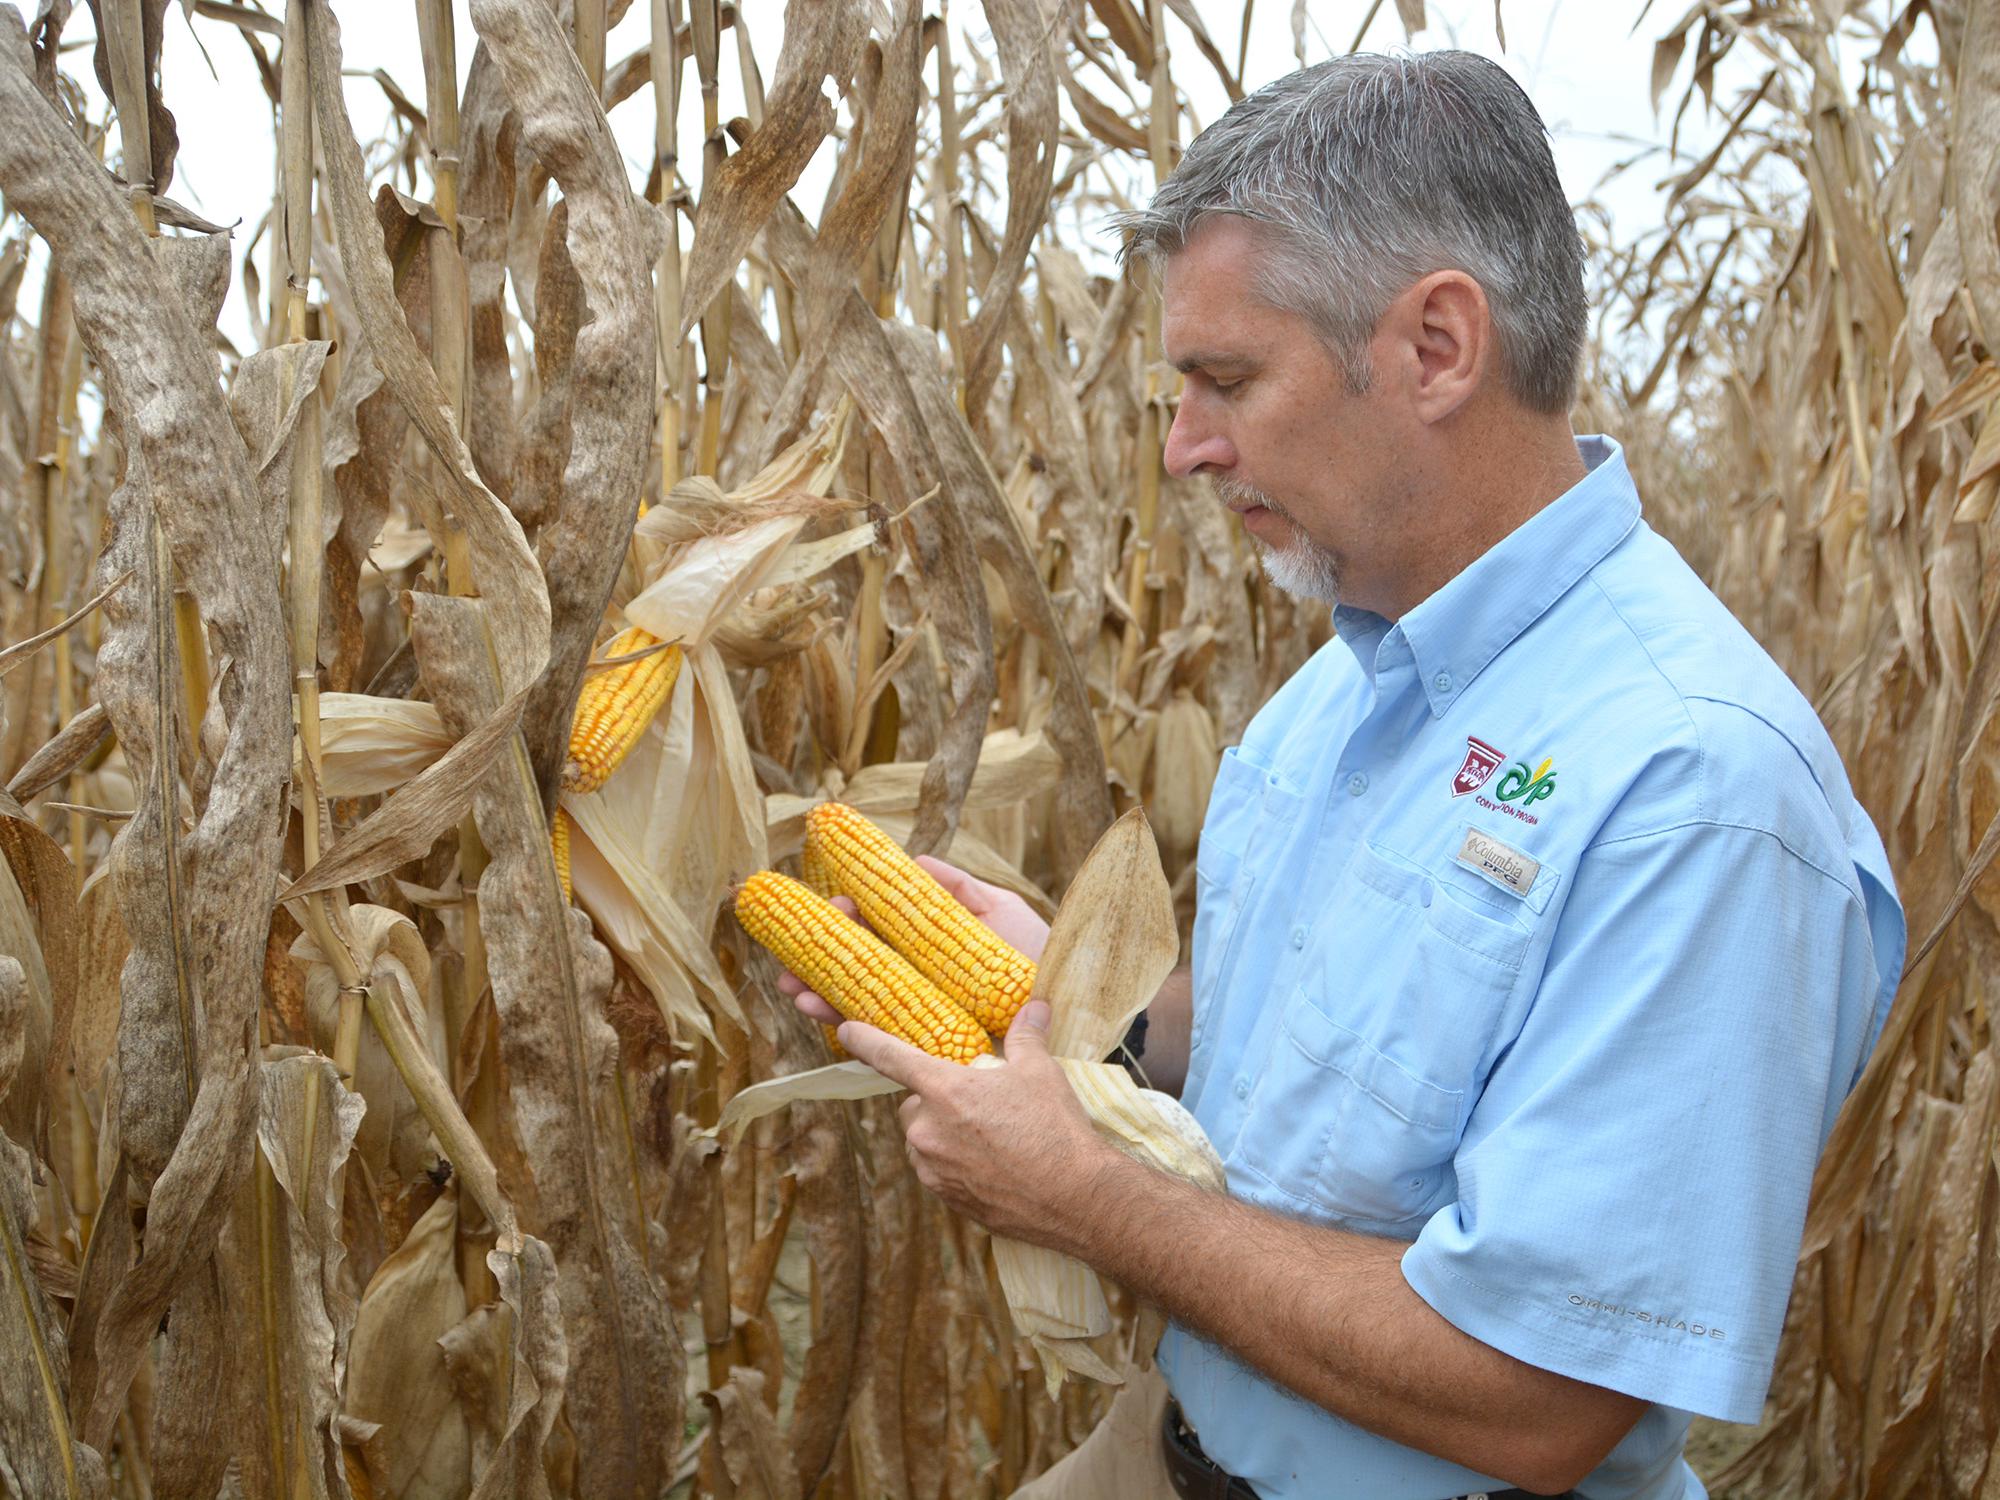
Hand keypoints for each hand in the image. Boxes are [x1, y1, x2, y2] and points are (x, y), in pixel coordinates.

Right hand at [781, 854, 1051, 1026]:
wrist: (1072, 1012)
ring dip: (818, 994)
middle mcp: (922, 982)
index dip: (850, 922)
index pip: (880, 933)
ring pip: (857, 1004)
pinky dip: (844, 1029)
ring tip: (791, 988)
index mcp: (934, 949)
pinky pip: (877, 1040)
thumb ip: (957, 890)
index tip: (831, 907)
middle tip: (787, 952)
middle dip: (818, 961)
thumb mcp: (1001, 912)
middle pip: (858, 968)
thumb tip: (913, 862)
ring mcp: (922, 1016)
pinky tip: (822, 1015)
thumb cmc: (1041, 959)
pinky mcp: (927, 1049)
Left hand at [838, 1001, 1111, 1247]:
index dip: (864, 1040)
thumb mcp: (1041, 1072)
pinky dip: (956, 1164)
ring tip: (991, 1137)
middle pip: (914, 1105)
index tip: (844, 1030)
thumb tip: (1034, 1007)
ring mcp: (933, 1169)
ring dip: (945, 1135)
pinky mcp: (946, 1199)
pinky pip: (938, 1171)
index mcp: (945, 1091)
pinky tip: (993, 1165)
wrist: (1075, 1198)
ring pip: (925, 1141)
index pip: (890, 1057)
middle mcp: (928, 1130)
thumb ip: (1026, 1037)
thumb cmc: (1055, 1129)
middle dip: (937, 1101)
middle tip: (980, 1103)